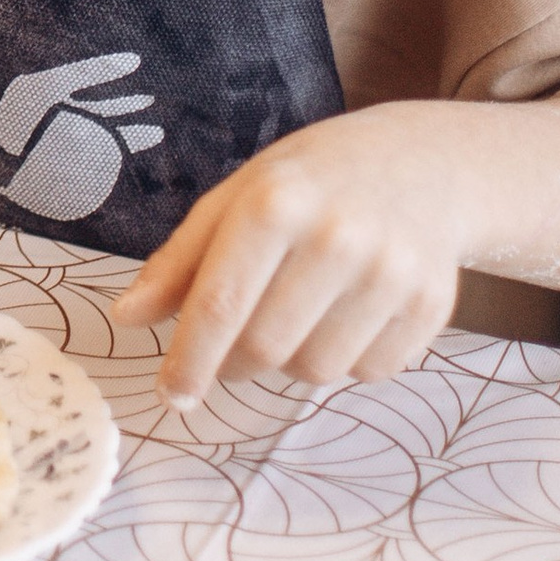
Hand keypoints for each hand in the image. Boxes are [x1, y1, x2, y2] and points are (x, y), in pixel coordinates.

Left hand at [115, 103, 476, 403]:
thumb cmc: (311, 184)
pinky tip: (349, 312)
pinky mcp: (432, 305)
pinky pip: (368, 373)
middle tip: (234, 346)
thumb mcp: (237, 198)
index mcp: (275, 202)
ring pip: (316, 371)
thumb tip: (126, 317)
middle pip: (264, 349)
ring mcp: (391, 272)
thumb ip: (180, 260)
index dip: (189, 360)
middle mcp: (336, 236)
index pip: (219, 304)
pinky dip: (346, 359)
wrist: (423, 165)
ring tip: (299, 312)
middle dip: (235, 363)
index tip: (170, 396)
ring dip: (292, 362)